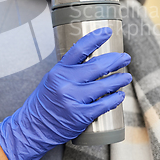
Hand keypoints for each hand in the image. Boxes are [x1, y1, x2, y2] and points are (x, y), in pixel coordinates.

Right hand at [0, 26, 131, 159]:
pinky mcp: (81, 116)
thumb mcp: (52, 80)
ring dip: (119, 80)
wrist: (33, 127)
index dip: (95, 38)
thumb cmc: (44, 102)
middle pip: (97, 66)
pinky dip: (115, 99)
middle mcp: (65, 83)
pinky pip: (104, 105)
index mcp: (59, 71)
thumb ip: (70, 71)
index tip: (107, 32)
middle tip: (125, 58)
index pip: (79, 49)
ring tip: (126, 77)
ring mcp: (73, 100)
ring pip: (104, 86)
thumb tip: (93, 61)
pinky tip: (120, 95)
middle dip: (115, 60)